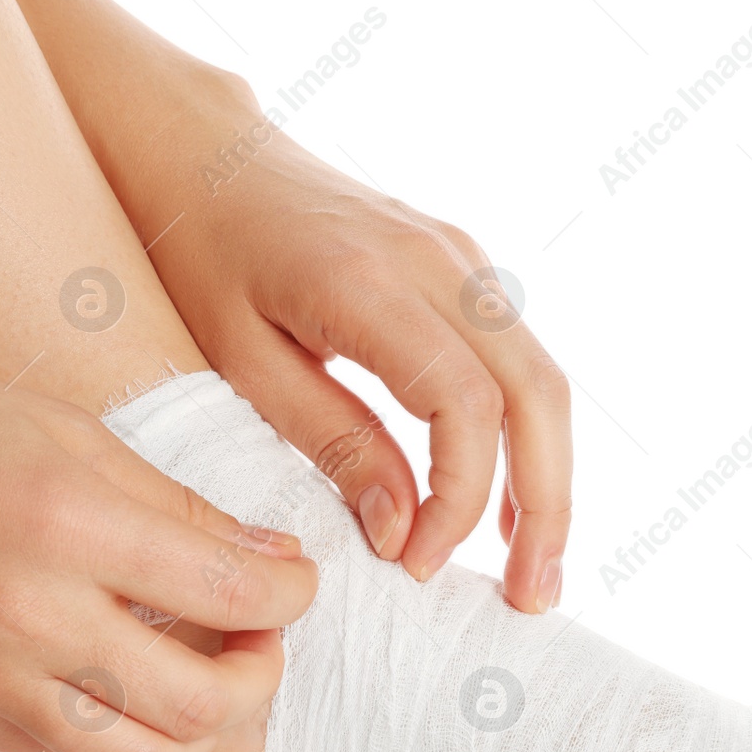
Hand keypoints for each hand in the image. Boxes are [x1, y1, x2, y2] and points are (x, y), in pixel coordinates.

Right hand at [0, 345, 317, 751]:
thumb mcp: (73, 433)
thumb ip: (179, 510)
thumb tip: (272, 561)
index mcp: (68, 524)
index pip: (232, 593)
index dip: (292, 593)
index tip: (298, 577)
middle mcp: (28, 616)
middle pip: (201, 703)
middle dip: (263, 672)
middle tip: (263, 634)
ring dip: (199, 726)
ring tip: (206, 671)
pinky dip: (124, 735)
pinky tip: (129, 683)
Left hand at [140, 96, 572, 612]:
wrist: (207, 155)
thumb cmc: (203, 256)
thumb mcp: (242, 360)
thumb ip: (330, 440)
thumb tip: (404, 532)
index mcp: (370, 283)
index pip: (464, 404)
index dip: (457, 499)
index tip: (417, 565)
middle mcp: (438, 260)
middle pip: (536, 392)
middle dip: (545, 504)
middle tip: (532, 596)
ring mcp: (460, 255)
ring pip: (542, 375)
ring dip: (548, 474)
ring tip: (532, 566)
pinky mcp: (462, 265)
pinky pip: (518, 356)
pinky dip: (525, 432)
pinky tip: (503, 498)